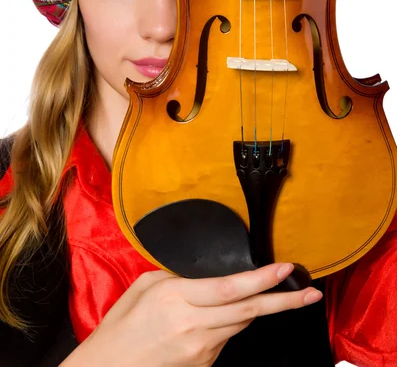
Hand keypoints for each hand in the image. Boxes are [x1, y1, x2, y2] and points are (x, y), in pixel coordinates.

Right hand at [61, 263, 321, 366]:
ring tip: (284, 298)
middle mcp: (193, 326)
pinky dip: (232, 324)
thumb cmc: (121, 328)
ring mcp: (201, 351)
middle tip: (310, 293)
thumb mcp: (144, 287)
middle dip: (284, 301)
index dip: (262, 279)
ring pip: (241, 325)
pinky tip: (226, 318)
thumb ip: (178, 277)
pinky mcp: (203, 366)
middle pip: (248, 311)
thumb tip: (205, 275)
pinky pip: (226, 339)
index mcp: (177, 298)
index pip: (230, 288)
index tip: (285, 269)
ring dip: (261, 310)